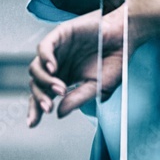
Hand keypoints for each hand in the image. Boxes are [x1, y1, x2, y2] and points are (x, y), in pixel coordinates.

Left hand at [27, 7, 125, 127]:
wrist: (127, 37)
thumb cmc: (115, 60)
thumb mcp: (98, 87)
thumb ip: (78, 99)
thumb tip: (59, 113)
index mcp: (64, 79)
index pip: (43, 96)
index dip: (35, 109)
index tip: (33, 124)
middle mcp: (57, 66)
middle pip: (36, 84)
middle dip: (39, 99)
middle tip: (49, 108)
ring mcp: (57, 51)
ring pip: (36, 68)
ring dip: (44, 82)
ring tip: (61, 89)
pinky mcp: (61, 34)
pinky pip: (44, 47)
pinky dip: (45, 58)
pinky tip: (53, 69)